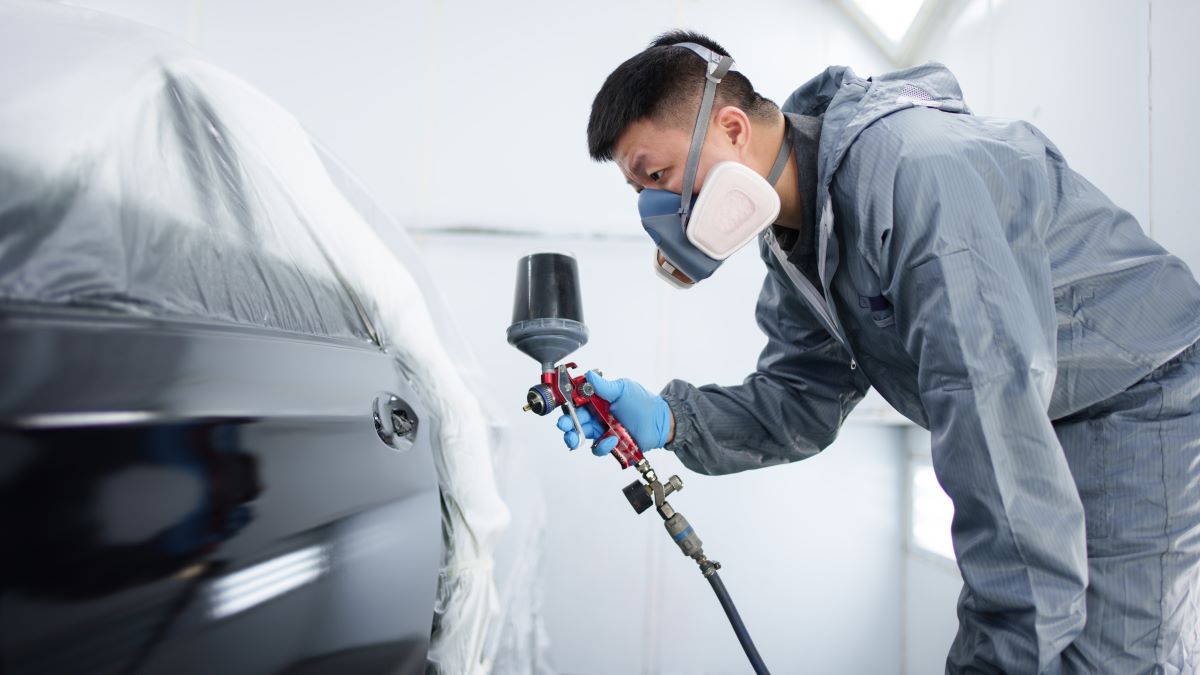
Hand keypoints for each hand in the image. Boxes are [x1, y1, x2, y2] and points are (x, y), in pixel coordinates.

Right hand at [556, 371, 672, 455]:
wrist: (660, 421)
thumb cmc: (642, 402)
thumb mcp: (623, 389)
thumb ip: (604, 386)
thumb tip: (588, 375)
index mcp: (597, 400)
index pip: (576, 402)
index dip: (567, 404)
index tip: (564, 406)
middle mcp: (597, 415)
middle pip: (574, 420)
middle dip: (566, 423)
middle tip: (564, 424)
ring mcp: (602, 430)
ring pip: (581, 436)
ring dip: (574, 437)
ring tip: (574, 438)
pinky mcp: (610, 444)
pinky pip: (598, 448)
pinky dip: (602, 446)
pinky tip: (611, 439)